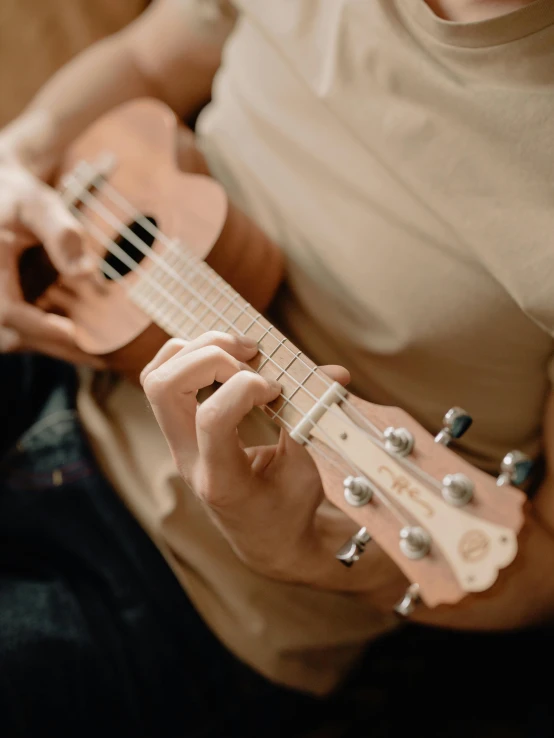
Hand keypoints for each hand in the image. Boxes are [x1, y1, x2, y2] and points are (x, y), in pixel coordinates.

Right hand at [0, 140, 99, 364]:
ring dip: (49, 348)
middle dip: (52, 347)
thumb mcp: (42, 206)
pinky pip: (14, 334)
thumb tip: (85, 273)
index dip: (41, 328)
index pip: (7, 311)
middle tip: (98, 357)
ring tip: (93, 354)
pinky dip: (44, 339)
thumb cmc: (21, 198)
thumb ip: (62, 236)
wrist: (1, 195)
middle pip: (8, 335)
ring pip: (9, 340)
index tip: (76, 336)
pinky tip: (77, 342)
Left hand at [141, 331, 355, 581]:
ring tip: (240, 350)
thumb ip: (312, 419)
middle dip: (210, 356)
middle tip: (253, 356)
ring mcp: (176, 444)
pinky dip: (188, 354)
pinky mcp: (177, 430)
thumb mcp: (306, 472)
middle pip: (165, 389)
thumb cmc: (289, 510)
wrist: (264, 539)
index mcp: (222, 480)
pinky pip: (159, 378)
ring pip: (155, 378)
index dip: (245, 388)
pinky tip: (225, 357)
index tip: (277, 390)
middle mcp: (188, 459)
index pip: (212, 419)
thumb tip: (336, 373)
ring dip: (196, 349)